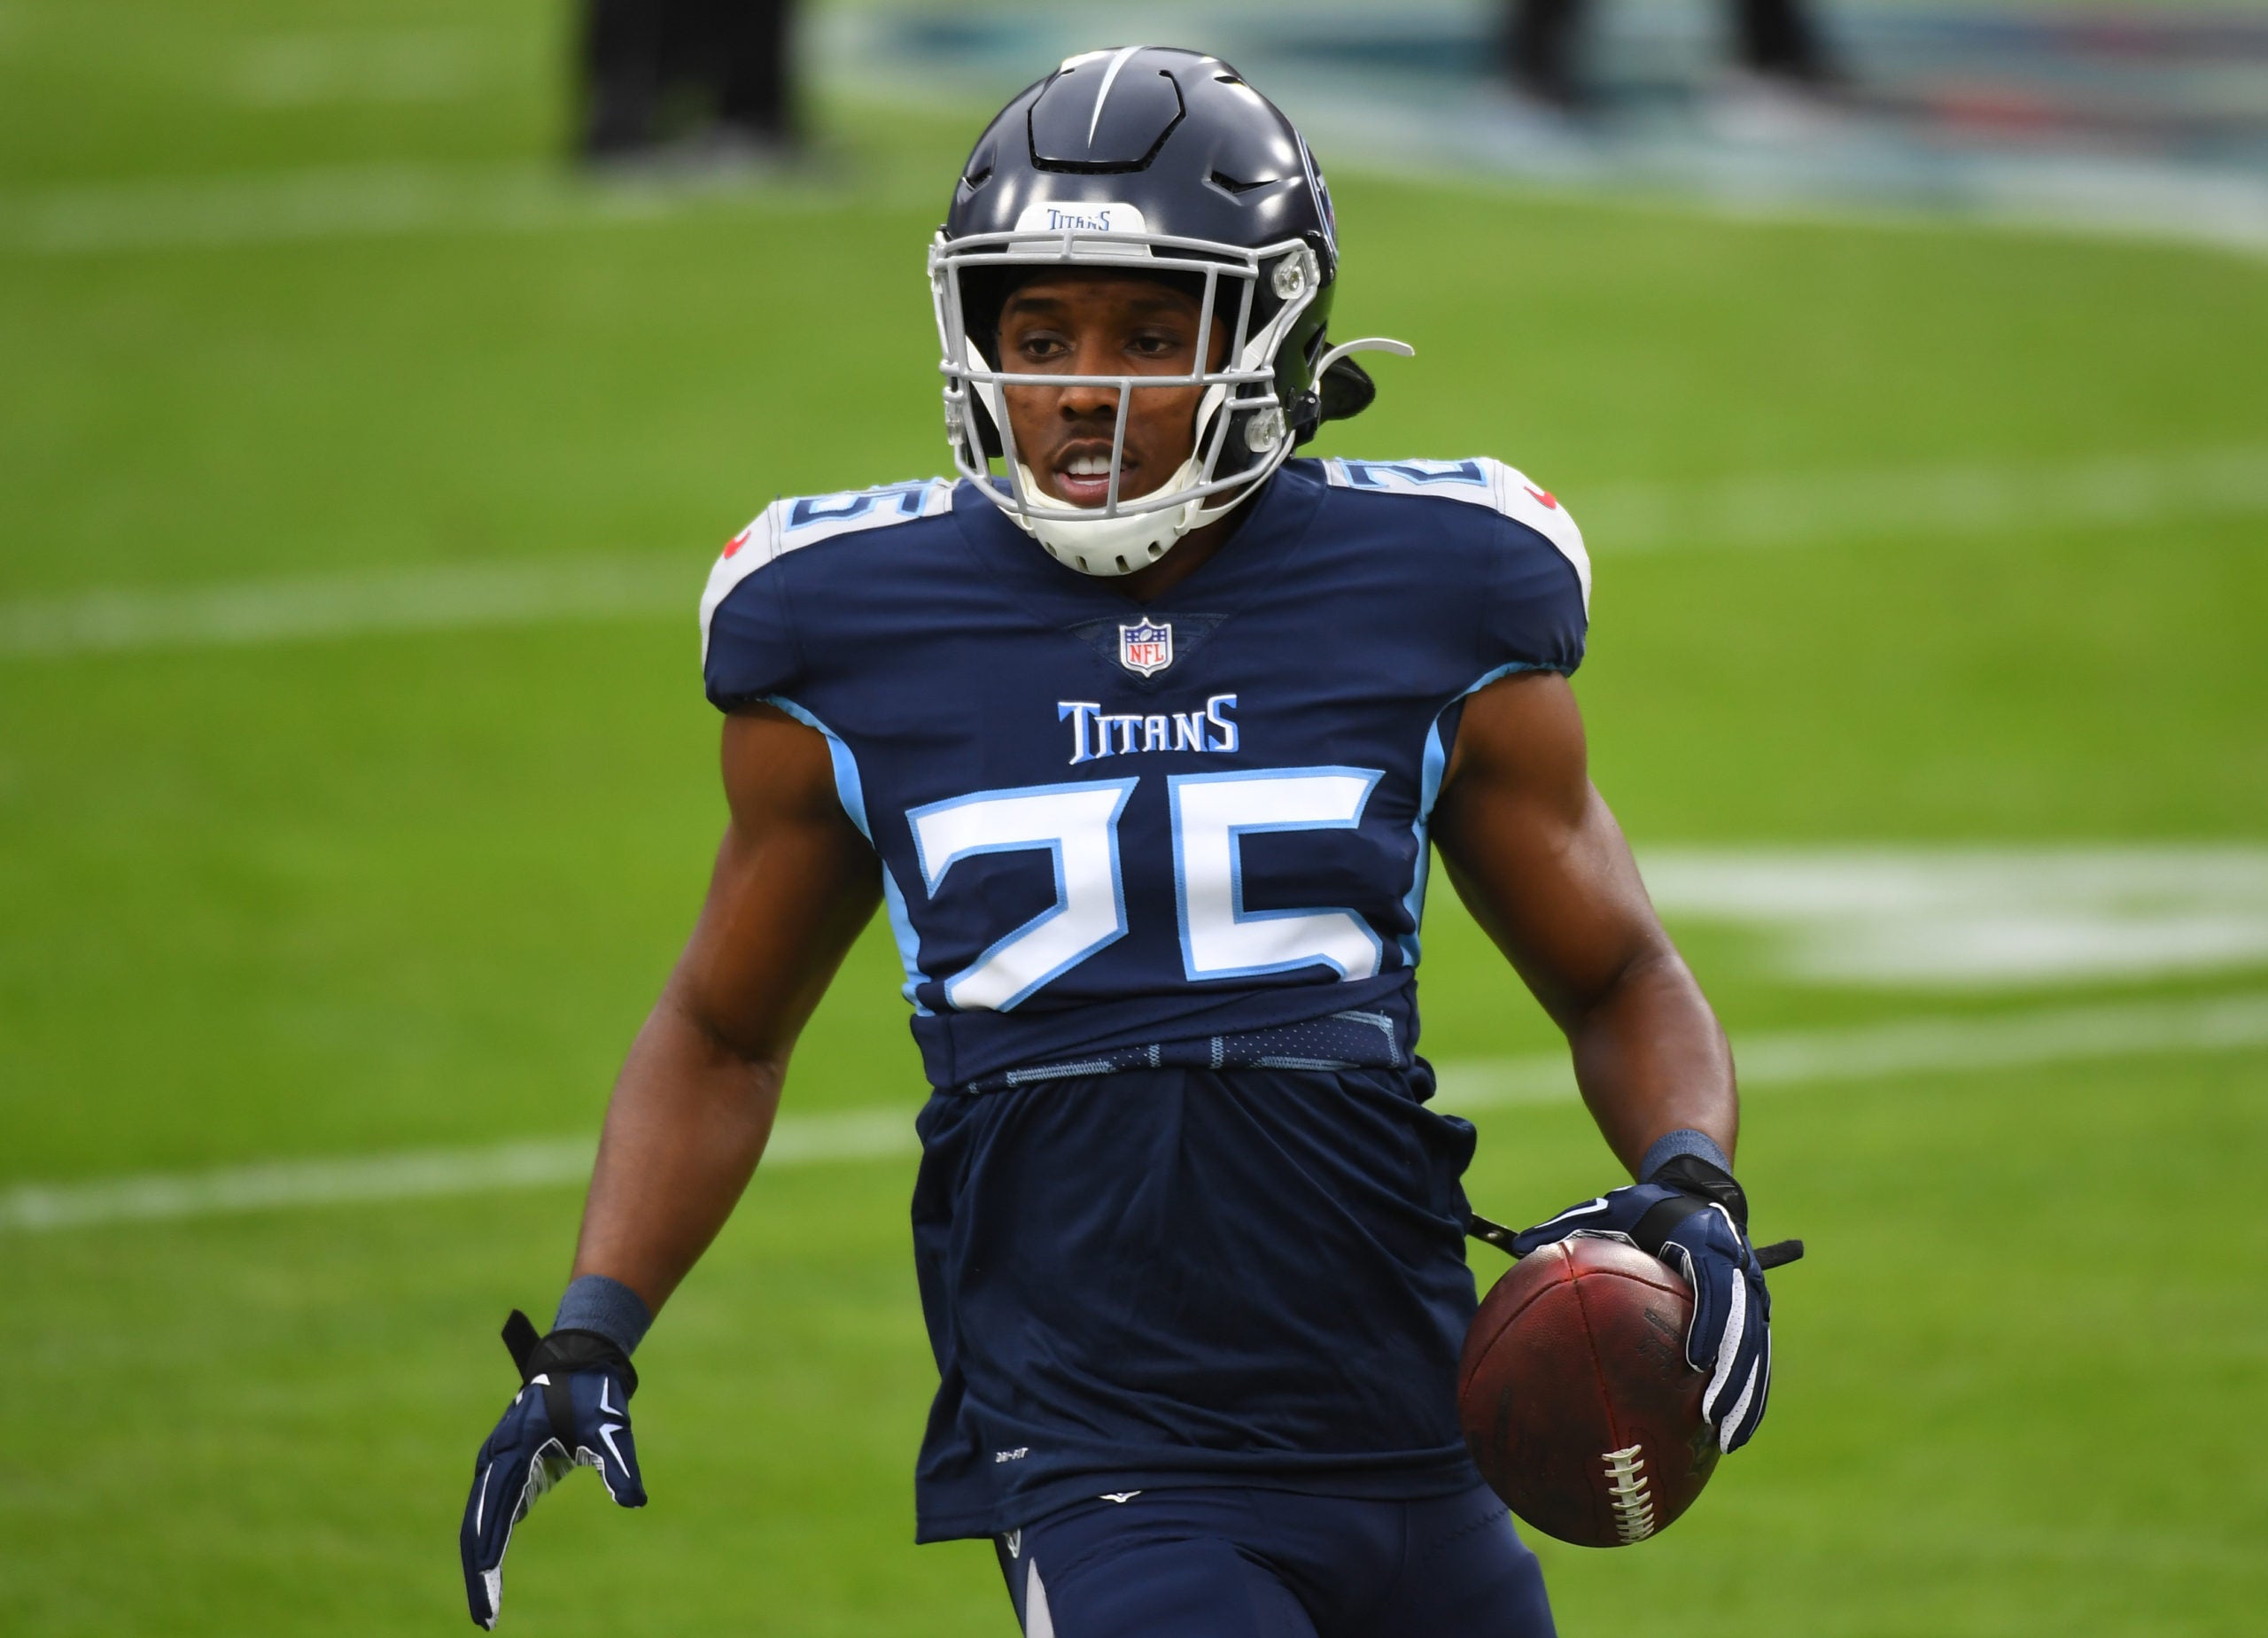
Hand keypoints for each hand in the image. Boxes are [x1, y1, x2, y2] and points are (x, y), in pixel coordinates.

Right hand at [459, 1311, 647, 1627]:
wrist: (580, 1358)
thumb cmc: (595, 1393)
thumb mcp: (612, 1428)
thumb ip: (620, 1465)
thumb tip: (635, 1500)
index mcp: (513, 1451)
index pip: (491, 1519)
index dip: (488, 1566)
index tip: (489, 1606)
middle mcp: (496, 1459)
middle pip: (476, 1527)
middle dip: (478, 1575)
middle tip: (485, 1621)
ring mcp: (498, 1461)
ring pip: (479, 1520)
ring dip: (481, 1561)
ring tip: (488, 1607)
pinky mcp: (509, 1465)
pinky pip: (492, 1510)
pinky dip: (490, 1541)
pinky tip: (495, 1571)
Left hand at [1509, 1155, 1775, 1452]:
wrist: (1695, 1192)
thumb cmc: (1647, 1207)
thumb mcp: (1611, 1208)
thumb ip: (1570, 1226)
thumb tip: (1519, 1246)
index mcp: (1707, 1245)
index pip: (1717, 1288)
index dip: (1712, 1325)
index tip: (1696, 1360)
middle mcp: (1738, 1272)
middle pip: (1745, 1331)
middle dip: (1734, 1376)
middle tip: (1712, 1416)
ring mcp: (1751, 1296)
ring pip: (1756, 1351)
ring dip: (1746, 1395)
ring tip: (1727, 1438)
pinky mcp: (1754, 1313)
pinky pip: (1755, 1357)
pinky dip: (1750, 1393)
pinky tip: (1733, 1433)